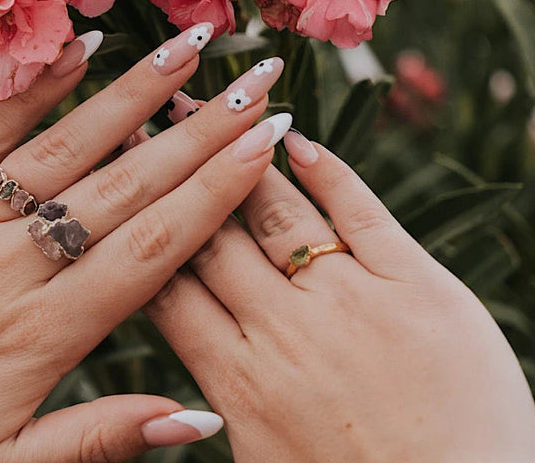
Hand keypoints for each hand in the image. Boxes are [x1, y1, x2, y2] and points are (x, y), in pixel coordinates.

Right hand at [144, 126, 534, 462]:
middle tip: (142, 119)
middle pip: (210, 235)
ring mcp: (355, 302)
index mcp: (238, 383)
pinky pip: (363, 212)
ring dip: (236, 154)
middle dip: (170, 172)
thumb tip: (190, 341)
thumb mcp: (264, 459)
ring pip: (276, 212)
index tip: (113, 178)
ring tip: (210, 106)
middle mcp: (286, 332)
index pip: (166, 286)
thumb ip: (223, 394)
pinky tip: (298, 139)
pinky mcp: (421, 287)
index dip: (137, 226)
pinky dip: (328, 171)